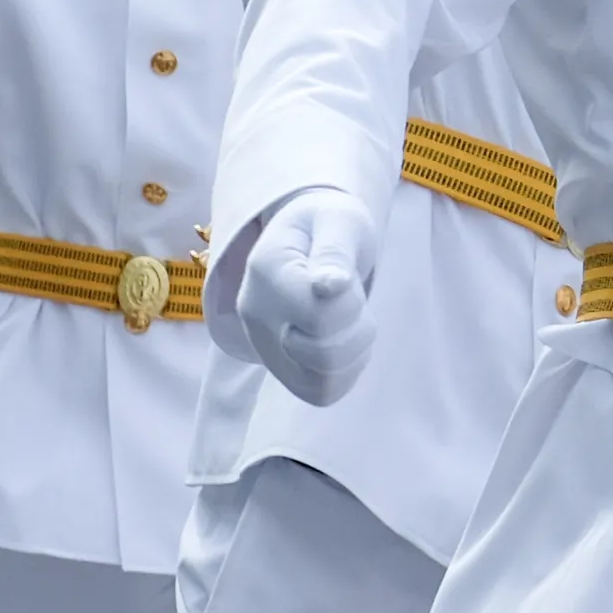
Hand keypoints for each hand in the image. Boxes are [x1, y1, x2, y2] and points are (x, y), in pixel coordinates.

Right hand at [236, 186, 378, 404]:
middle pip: (321, 356)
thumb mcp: (339, 221)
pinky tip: (344, 341)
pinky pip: (320, 392)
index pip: (319, 315)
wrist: (308, 239)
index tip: (347, 279)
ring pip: (321, 383)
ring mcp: (263, 346)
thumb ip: (334, 251)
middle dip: (356, 329)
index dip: (350, 303)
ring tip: (350, 319)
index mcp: (266, 271)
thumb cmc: (328, 225)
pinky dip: (345, 372)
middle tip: (353, 298)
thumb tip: (329, 285)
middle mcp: (255, 315)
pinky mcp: (279, 368)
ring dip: (354, 353)